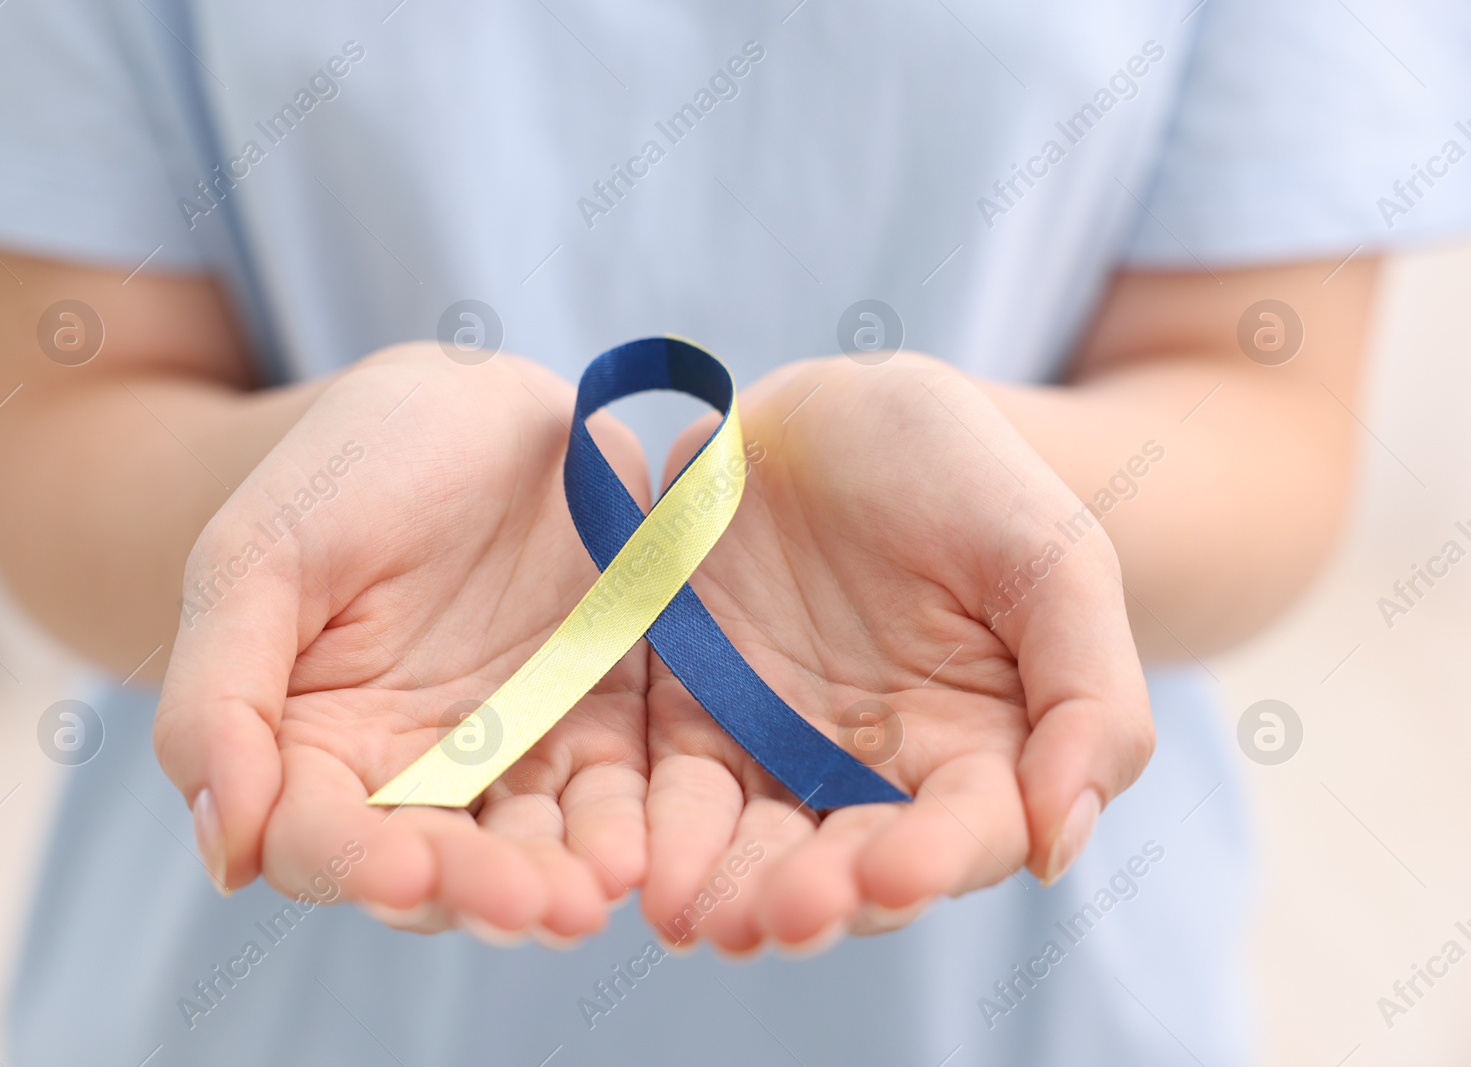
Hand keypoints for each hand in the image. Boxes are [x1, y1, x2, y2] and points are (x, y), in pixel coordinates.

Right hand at [154, 344, 650, 942]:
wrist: (469, 400)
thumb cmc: (345, 465)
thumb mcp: (258, 556)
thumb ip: (218, 696)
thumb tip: (225, 852)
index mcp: (313, 746)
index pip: (321, 842)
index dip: (358, 867)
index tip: (406, 873)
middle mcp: (413, 771)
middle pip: (438, 867)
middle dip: (481, 892)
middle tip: (534, 907)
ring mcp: (514, 752)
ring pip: (531, 847)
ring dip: (561, 882)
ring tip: (596, 893)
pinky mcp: (602, 720)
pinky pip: (616, 791)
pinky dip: (629, 826)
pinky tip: (645, 846)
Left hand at [640, 354, 1152, 952]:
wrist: (843, 410)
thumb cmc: (968, 475)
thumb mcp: (1055, 560)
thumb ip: (1088, 699)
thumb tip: (1060, 845)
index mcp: (980, 751)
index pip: (964, 833)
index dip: (932, 861)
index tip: (896, 877)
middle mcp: (875, 774)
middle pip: (847, 863)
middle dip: (815, 895)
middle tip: (778, 917)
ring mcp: (776, 749)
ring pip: (752, 843)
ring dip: (726, 888)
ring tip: (697, 916)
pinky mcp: (689, 716)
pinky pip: (669, 785)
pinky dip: (655, 831)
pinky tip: (639, 867)